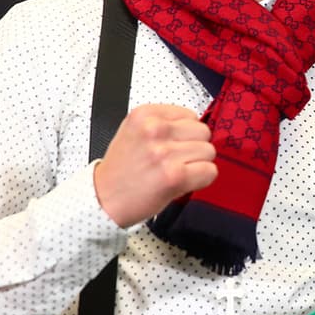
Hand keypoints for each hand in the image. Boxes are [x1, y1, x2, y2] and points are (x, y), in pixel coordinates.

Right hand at [93, 104, 216, 226]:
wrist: (104, 199)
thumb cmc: (122, 170)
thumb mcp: (135, 132)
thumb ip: (164, 124)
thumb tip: (198, 127)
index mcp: (144, 115)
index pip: (191, 115)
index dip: (186, 133)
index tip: (173, 145)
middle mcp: (154, 130)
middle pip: (203, 132)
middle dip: (195, 147)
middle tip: (176, 160)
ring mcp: (165, 152)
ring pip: (209, 152)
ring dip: (198, 164)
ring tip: (176, 171)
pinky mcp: (175, 175)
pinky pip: (210, 171)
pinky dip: (202, 179)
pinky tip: (183, 182)